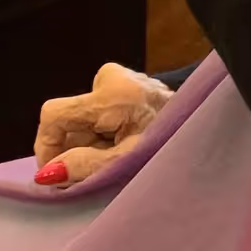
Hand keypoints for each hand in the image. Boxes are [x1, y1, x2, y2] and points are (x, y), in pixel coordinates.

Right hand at [33, 62, 172, 185]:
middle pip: (68, 119)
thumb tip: (47, 174)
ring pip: (81, 118)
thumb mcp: (130, 163)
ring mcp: (119, 76)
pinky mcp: (123, 82)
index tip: (57, 174)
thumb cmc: (173, 145)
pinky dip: (102, 133)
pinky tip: (124, 140)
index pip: (54, 114)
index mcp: (115, 95)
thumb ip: (88, 167)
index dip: (47, 146)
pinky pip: (96, 111)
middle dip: (75, 148)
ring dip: (90, 142)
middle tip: (99, 168)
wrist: (204, 126)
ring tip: (119, 154)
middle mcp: (114, 77)